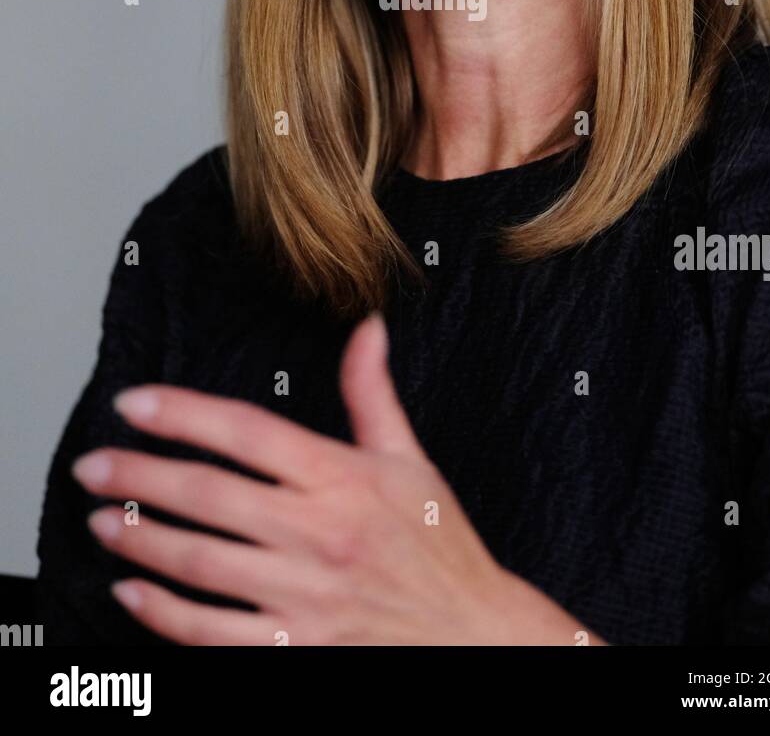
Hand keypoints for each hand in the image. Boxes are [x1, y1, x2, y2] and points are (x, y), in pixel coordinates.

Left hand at [71, 314, 601, 644]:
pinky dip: (163, 615)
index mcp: (343, 479)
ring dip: (140, 539)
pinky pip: (212, 634)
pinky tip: (131, 592)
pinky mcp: (297, 649)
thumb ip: (372, 393)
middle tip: (92, 463)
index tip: (132, 402)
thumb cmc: (439, 543)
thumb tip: (366, 325)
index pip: (247, 432)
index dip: (183, 413)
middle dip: (138, 476)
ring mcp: (305, 597)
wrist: (472, 635)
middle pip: (208, 496)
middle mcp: (319, 534)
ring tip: (100, 519)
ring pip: (200, 564)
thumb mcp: (411, 459)